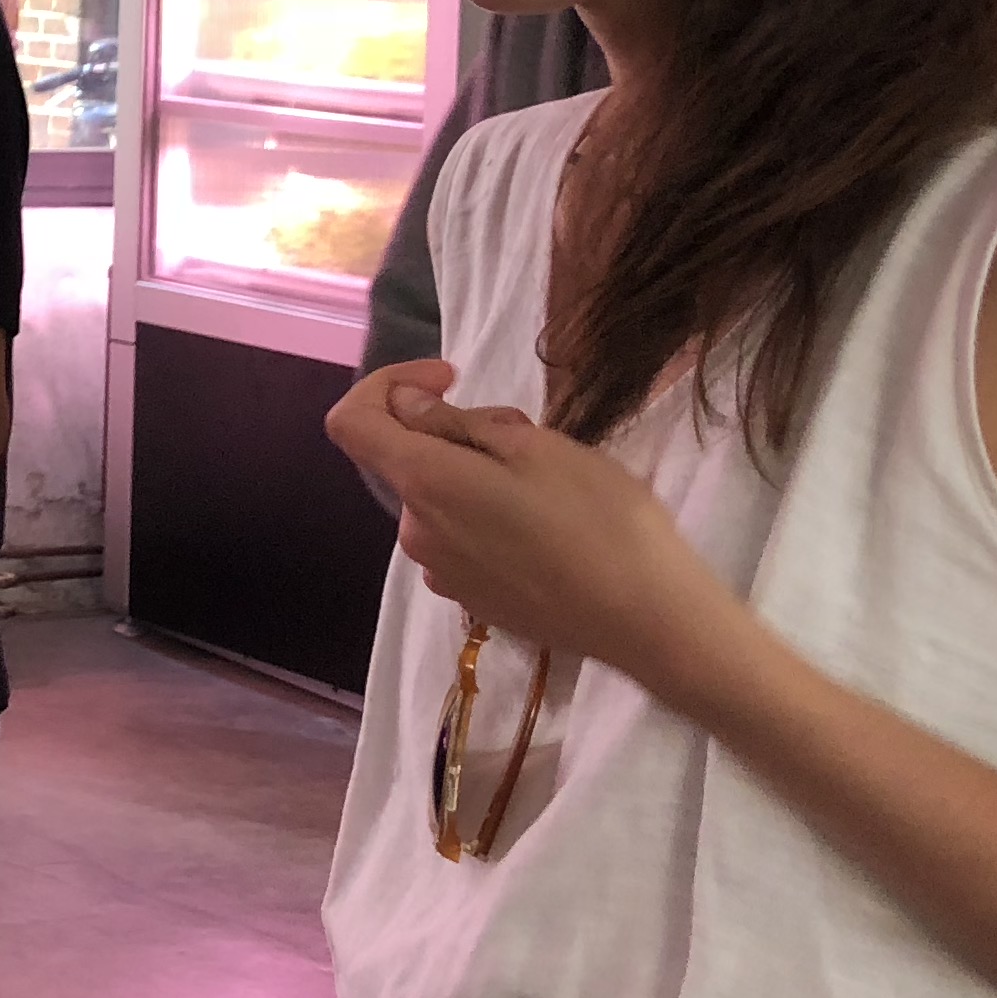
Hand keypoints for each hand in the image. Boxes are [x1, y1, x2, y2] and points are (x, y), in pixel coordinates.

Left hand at [325, 363, 727, 690]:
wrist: (646, 619)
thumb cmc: (599, 518)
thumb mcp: (534, 446)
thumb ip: (454, 422)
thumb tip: (403, 405)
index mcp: (423, 484)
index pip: (350, 422)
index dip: (386, 385)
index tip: (448, 378)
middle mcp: (415, 532)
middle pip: (408, 460)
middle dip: (456, 433)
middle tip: (531, 436)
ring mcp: (441, 573)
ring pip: (440, 499)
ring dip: (475, 477)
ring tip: (549, 485)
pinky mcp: (471, 599)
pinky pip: (461, 538)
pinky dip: (486, 517)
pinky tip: (546, 529)